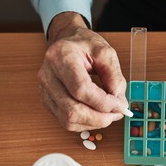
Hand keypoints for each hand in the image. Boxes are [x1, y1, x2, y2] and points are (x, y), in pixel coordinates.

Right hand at [38, 12, 127, 131]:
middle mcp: (48, 75)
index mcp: (61, 57)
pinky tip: (97, 114)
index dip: (103, 102)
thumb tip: (118, 102)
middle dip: (100, 117)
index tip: (120, 105)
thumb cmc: (85, 45)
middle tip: (118, 113)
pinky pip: (66, 122)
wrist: (67, 42)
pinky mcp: (47, 102)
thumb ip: (115, 77)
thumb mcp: (106, 53)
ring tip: (109, 114)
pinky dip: (86, 123)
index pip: (81, 89)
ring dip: (94, 123)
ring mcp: (45, 90)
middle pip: (72, 110)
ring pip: (68, 120)